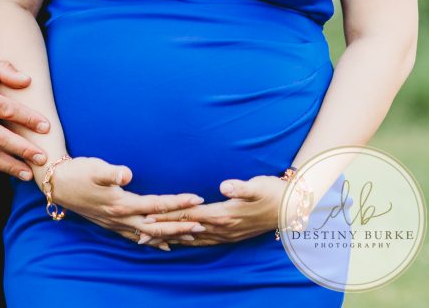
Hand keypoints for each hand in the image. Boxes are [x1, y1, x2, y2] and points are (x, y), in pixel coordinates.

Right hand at [49, 157, 205, 250]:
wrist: (57, 183)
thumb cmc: (78, 171)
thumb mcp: (94, 167)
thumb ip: (112, 172)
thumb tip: (126, 173)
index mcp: (121, 203)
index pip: (156, 204)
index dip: (177, 202)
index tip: (197, 198)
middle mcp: (121, 217)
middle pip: (157, 226)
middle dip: (181, 225)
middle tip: (203, 224)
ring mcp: (116, 223)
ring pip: (149, 235)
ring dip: (170, 236)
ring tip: (191, 238)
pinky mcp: (111, 223)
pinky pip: (136, 237)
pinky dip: (152, 242)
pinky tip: (161, 245)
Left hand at [142, 175, 283, 245]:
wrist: (290, 207)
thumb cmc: (272, 192)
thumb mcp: (257, 185)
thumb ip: (240, 187)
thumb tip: (225, 186)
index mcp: (224, 214)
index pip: (188, 215)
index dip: (168, 216)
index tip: (148, 218)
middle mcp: (222, 228)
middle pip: (186, 230)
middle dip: (162, 232)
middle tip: (138, 235)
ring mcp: (226, 234)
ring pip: (193, 239)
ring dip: (172, 239)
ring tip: (152, 242)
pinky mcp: (231, 235)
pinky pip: (204, 241)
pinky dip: (188, 242)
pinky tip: (181, 243)